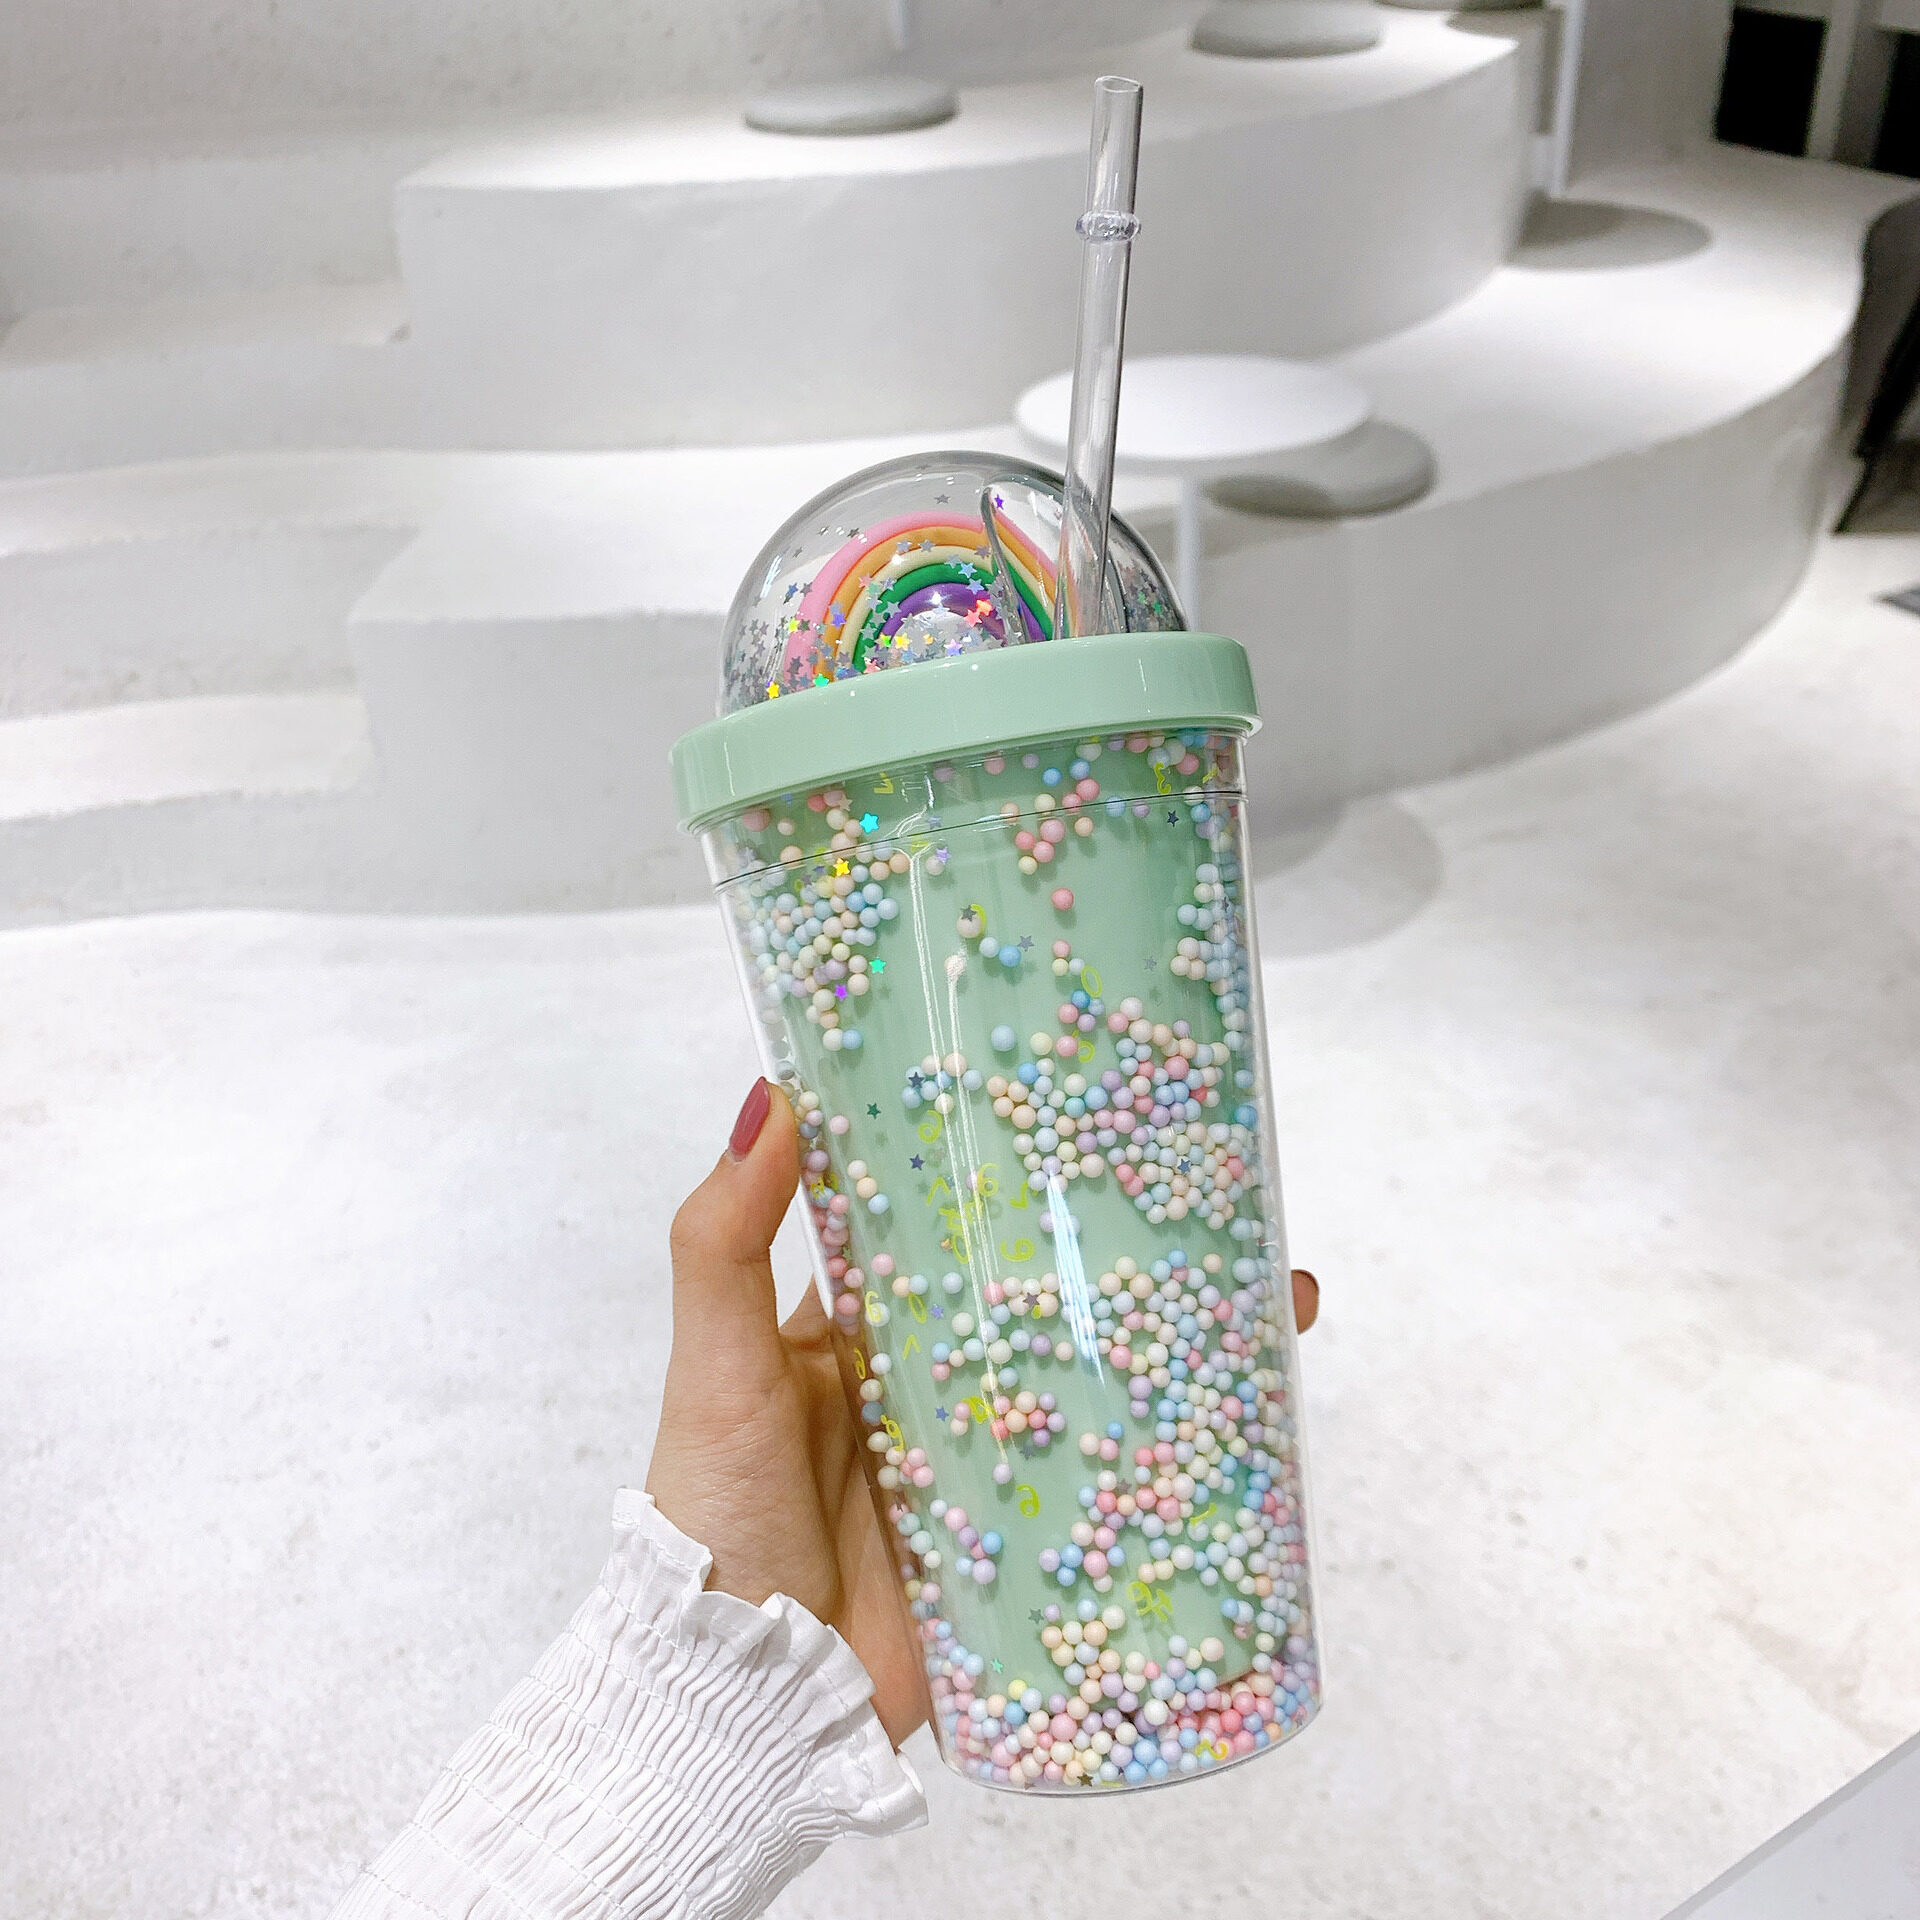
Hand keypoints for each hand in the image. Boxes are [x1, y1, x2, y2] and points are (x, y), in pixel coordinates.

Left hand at [647, 1077, 1321, 1746]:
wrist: (741, 1698)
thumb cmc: (711, 1514)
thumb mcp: (712, 1364)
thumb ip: (725, 1239)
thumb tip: (766, 1095)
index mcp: (854, 1331)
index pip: (937, 1230)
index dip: (1001, 1175)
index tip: (1077, 1108)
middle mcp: (922, 1386)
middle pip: (1033, 1299)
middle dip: (1115, 1253)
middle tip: (1211, 1197)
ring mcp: (978, 1463)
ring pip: (1085, 1381)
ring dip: (1168, 1340)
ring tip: (1272, 1290)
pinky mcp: (1019, 1541)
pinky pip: (1104, 1483)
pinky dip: (1172, 1450)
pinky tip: (1254, 1414)